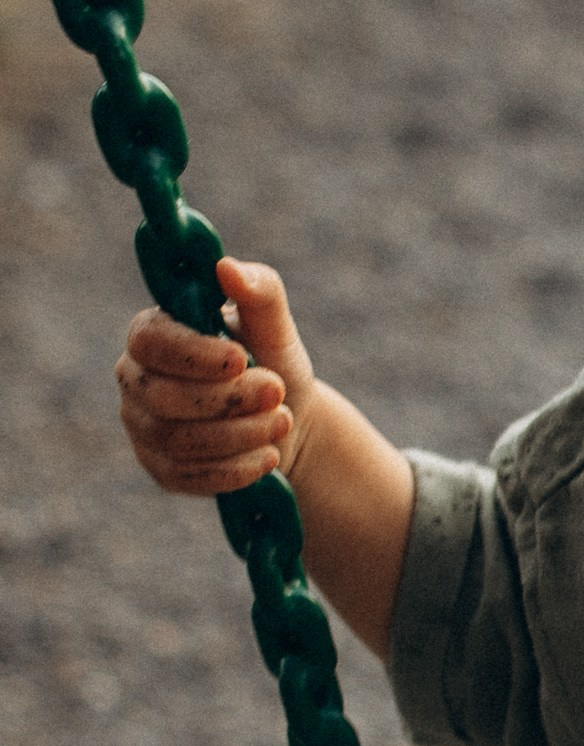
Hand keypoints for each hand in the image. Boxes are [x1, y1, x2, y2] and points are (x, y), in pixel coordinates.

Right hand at [117, 255, 315, 498]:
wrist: (285, 417)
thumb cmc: (272, 360)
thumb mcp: (275, 325)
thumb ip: (259, 291)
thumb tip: (227, 268)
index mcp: (154, 333)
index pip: (150, 341)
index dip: (193, 354)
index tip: (242, 358)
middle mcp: (136, 379)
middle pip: (163, 398)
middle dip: (227, 399)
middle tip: (277, 392)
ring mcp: (143, 428)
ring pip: (177, 440)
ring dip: (238, 434)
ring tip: (282, 422)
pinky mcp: (161, 468)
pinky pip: (188, 477)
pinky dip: (234, 470)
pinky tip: (269, 457)